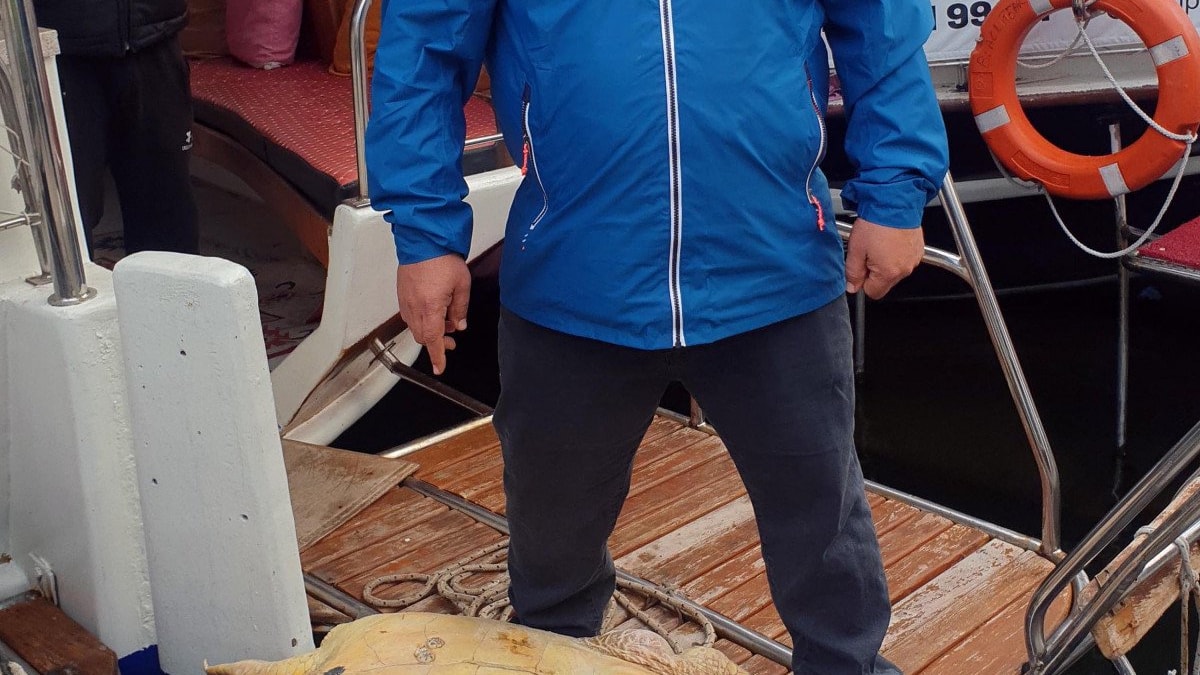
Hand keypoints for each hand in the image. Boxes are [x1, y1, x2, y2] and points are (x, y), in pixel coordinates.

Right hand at [395, 254, 470, 374]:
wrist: (424, 239)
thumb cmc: (443, 258)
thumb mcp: (462, 285)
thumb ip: (460, 309)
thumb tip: (459, 325)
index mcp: (430, 308)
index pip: (433, 340)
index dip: (437, 356)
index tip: (439, 368)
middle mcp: (414, 307)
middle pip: (422, 336)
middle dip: (437, 343)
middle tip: (452, 341)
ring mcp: (405, 300)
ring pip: (415, 326)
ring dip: (430, 330)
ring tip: (446, 322)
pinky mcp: (402, 293)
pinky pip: (409, 314)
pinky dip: (421, 320)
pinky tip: (433, 311)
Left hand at [844, 218, 923, 299]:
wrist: (894, 202)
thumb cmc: (876, 223)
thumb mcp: (856, 249)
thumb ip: (853, 273)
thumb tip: (852, 287)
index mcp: (889, 272)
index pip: (873, 292)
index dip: (863, 282)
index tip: (859, 268)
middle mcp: (905, 269)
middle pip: (885, 282)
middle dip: (874, 271)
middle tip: (868, 251)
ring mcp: (913, 259)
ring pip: (895, 270)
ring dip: (885, 262)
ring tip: (879, 243)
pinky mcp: (918, 249)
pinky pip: (904, 259)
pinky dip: (896, 253)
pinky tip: (889, 240)